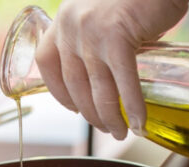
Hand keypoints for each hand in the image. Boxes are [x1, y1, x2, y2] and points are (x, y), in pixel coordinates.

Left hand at [34, 0, 188, 139]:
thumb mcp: (104, 12)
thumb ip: (99, 38)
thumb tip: (112, 72)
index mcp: (63, 21)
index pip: (48, 65)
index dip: (60, 92)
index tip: (74, 109)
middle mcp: (71, 28)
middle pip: (74, 85)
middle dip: (91, 114)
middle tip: (108, 128)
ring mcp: (92, 34)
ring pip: (97, 89)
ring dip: (110, 117)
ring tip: (122, 132)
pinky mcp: (117, 38)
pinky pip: (123, 82)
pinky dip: (133, 106)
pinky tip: (140, 121)